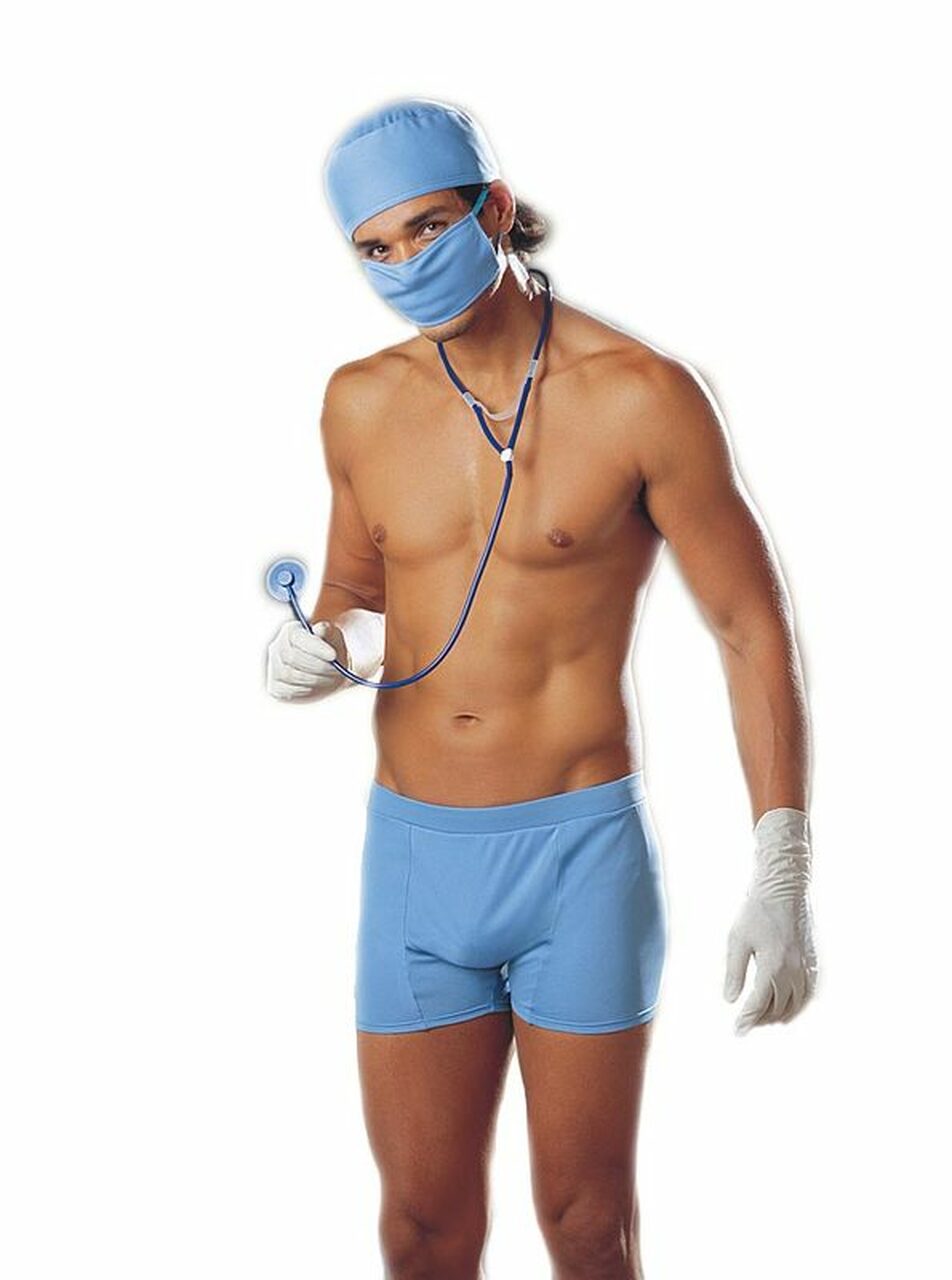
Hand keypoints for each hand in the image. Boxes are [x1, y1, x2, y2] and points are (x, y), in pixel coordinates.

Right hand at [266, 618, 347, 701]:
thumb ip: (328, 632)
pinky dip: (306, 690)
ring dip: (315, 679)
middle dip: (317, 666)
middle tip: (336, 670)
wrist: (329, 672)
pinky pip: (288, 691)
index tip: (333, 655)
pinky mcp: (275, 687)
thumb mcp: (334, 638)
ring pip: (290, 675)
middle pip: (292, 657)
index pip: (297, 637)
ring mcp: (274, 668)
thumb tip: (320, 630)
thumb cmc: (331, 652)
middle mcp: (277, 647)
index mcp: (291, 631)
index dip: (315, 647)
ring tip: (331, 679)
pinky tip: (317, 686)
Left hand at [724, 807, 817, 1034]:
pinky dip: (797, 1006)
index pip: (758, 1004)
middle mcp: (793, 971)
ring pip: (795, 1005)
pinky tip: (786, 1008)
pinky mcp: (813, 962)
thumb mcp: (737, 939)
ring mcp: (806, 968)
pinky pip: (808, 994)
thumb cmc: (756, 911)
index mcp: (772, 966)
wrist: (785, 889)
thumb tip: (730, 1000)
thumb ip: (734, 971)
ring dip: (778, 1016)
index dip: (746, 1020)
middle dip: (760, 1019)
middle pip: (777, 1009)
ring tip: (762, 1019)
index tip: (737, 1031)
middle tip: (745, 1023)